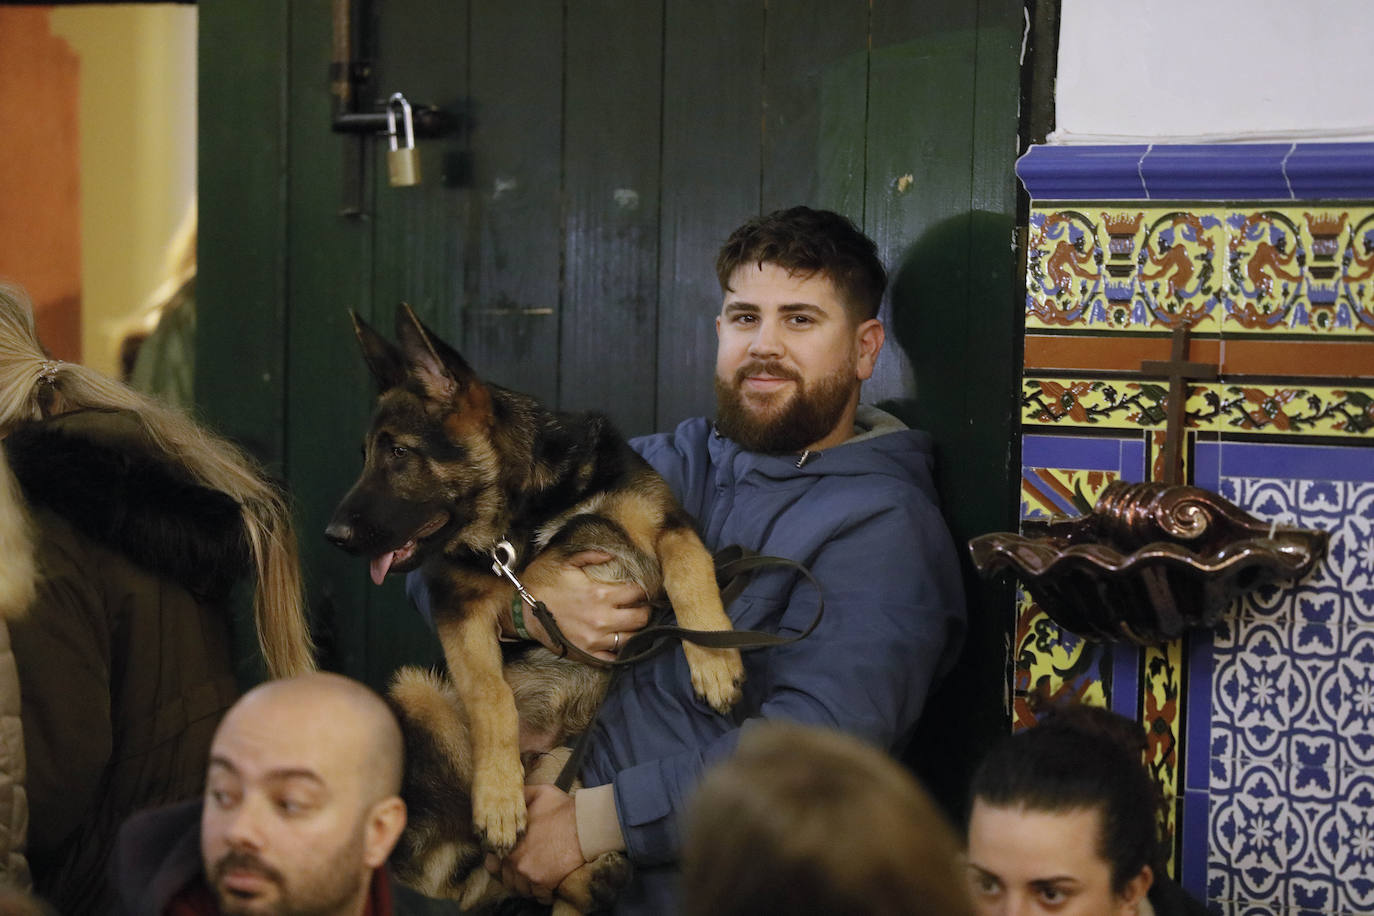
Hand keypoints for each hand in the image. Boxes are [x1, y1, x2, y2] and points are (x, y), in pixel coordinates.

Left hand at [484, 784, 584, 903]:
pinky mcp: (545, 884)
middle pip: (506, 879)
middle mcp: (515, 861)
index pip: (491, 862)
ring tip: (536, 877)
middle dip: (513, 875)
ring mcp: (529, 874)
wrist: (587, 826)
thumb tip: (511, 796)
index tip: (506, 859)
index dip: (498, 861)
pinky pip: (538, 897)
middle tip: (525, 869)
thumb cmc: (564, 810)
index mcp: (509, 842)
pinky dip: (542, 894)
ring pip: (521, 889)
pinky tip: (547, 886)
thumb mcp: (540, 793)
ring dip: (527, 885)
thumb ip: (521, 796)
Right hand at [517, 549, 650, 659]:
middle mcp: (602, 618)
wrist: (522, 612)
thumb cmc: (542, 583)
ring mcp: (595, 639)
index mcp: (600, 594)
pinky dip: (620, 652)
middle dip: (645, 610)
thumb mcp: (564, 560)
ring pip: (632, 639)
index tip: (641, 590)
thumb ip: (591, 555)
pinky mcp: (587, 654)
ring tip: (632, 625)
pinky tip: (619, 643)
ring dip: (635, 631)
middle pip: (641, 618)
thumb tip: (611, 555)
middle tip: (640, 607)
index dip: (643, 590)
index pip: (637, 593)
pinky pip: (613, 658)